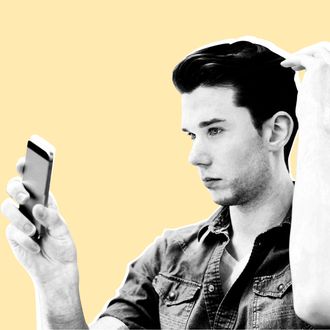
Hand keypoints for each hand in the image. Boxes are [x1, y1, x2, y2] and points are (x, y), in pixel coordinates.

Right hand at [1, 157, 77, 284]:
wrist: (56, 269)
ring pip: (6, 207)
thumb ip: (52, 218)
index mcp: (44, 200)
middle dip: (16, 189)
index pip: (33, 181)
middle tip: (24, 197)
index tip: (24, 161)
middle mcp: (29, 207)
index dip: (26, 168)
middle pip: (14, 189)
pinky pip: (12, 231)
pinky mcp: (13, 236)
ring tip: (34, 230)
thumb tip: (37, 208)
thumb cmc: (62, 245)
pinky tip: (36, 245)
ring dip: (19, 218)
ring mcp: (19, 220)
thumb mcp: (62, 230)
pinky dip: (25, 239)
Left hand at [281, 42, 329, 132]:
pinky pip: (303, 57)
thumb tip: (303, 79)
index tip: (304, 65)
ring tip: (289, 63)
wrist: (319, 121)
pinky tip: (284, 64)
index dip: (318, 57)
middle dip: (310, 51)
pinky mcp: (318, 66)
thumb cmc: (319, 115)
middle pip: (326, 48)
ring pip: (315, 50)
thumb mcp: (322, 95)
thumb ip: (317, 83)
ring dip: (301, 54)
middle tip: (296, 60)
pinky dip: (293, 59)